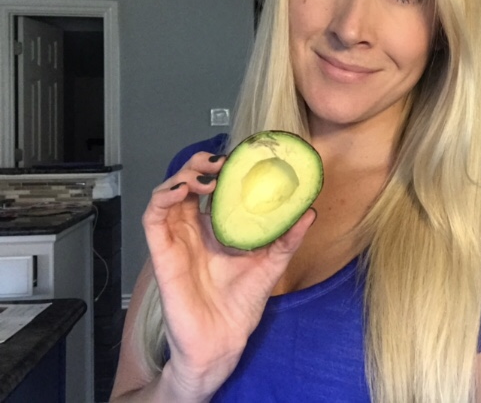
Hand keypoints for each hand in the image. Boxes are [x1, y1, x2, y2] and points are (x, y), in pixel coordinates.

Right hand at [142, 151, 315, 398]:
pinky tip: (181, 190)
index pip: (214, 188)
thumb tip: (310, 212)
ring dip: (184, 175)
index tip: (242, 157)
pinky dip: (162, 197)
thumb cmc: (242, 304)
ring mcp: (176, 239)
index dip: (223, 169)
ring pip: (168, 193)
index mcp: (217, 228)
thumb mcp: (272, 264)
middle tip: (222, 161)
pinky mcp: (162, 252)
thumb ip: (288, 238)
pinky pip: (153, 218)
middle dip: (201, 164)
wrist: (222, 340)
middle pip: (189, 183)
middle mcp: (194, 229)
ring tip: (207, 175)